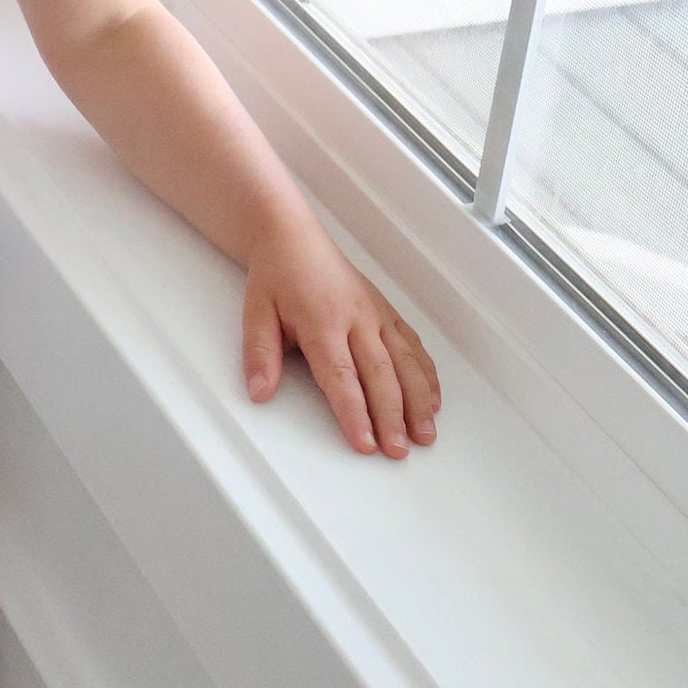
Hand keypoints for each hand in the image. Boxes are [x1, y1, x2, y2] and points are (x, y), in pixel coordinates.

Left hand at [242, 212, 439, 456]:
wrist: (294, 237)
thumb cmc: (276, 276)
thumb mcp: (255, 313)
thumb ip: (260, 355)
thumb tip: (260, 392)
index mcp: (322, 322)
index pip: (341, 376)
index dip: (354, 413)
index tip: (365, 443)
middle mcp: (356, 319)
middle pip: (380, 375)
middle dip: (392, 416)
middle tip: (399, 450)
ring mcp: (376, 315)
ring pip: (405, 362)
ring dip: (418, 400)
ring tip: (425, 433)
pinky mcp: (388, 312)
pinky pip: (413, 345)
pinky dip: (426, 374)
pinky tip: (433, 400)